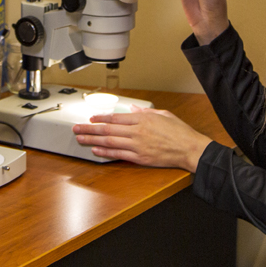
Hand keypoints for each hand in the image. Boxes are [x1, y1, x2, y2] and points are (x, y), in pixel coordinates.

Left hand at [72, 105, 211, 171]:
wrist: (189, 149)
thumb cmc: (179, 132)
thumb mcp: (163, 114)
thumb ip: (145, 112)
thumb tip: (133, 108)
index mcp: (143, 119)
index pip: (116, 117)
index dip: (100, 117)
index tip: (90, 118)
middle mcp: (137, 131)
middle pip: (107, 129)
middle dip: (89, 128)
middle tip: (76, 128)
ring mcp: (137, 146)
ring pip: (109, 141)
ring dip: (92, 140)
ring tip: (80, 138)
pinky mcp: (140, 158)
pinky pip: (118, 154)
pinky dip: (105, 152)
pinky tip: (96, 150)